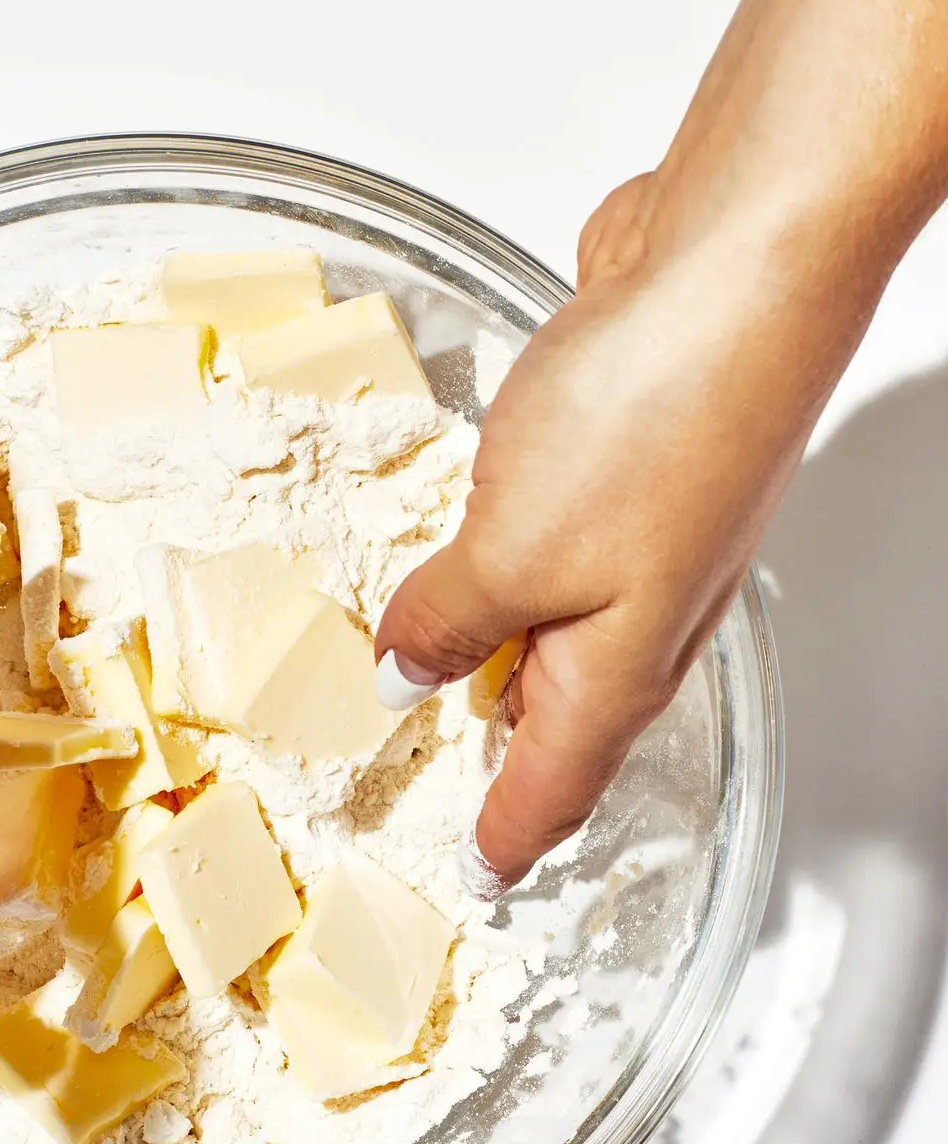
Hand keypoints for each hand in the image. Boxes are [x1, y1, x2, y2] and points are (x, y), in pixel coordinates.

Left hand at [376, 175, 871, 892]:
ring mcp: (634, 547)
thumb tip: (404, 673)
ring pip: (548, 632)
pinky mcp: (621, 475)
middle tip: (437, 788)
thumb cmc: (659, 418)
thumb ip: (446, 622)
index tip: (474, 876)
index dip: (504, 838)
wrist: (739, 267)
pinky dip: (498, 571)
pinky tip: (463, 560)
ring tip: (427, 682)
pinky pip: (546, 552)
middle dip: (493, 759)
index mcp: (612, 671)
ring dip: (487, 659)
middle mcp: (634, 622)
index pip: (550, 791)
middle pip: (554, 720)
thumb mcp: (511, 552)